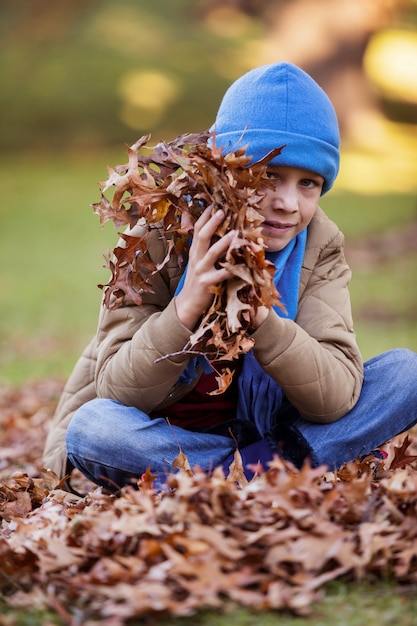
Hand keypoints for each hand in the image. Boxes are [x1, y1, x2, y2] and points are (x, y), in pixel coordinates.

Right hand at [175, 208, 234, 329]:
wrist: (189, 302)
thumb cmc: (197, 279)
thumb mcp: (198, 261)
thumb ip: (205, 248)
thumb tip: (218, 232)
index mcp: (195, 251)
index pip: (197, 229)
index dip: (204, 216)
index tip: (213, 203)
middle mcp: (196, 258)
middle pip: (202, 236)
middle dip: (212, 223)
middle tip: (222, 210)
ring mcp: (201, 270)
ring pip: (211, 253)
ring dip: (223, 243)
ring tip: (234, 233)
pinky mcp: (207, 282)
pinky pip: (222, 274)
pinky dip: (232, 269)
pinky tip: (243, 264)